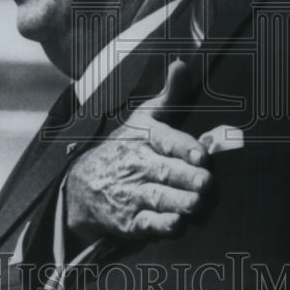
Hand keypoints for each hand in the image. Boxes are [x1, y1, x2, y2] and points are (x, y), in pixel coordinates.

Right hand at [65, 60, 240, 243]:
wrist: (84, 185)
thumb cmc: (125, 147)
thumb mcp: (143, 118)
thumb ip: (169, 95)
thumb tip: (181, 64)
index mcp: (144, 138)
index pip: (164, 140)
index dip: (182, 147)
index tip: (201, 154)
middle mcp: (138, 165)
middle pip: (164, 171)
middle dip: (186, 176)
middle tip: (206, 181)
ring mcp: (133, 194)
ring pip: (158, 197)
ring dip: (179, 201)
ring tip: (197, 203)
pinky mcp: (131, 220)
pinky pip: (146, 224)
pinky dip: (161, 225)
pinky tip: (176, 225)